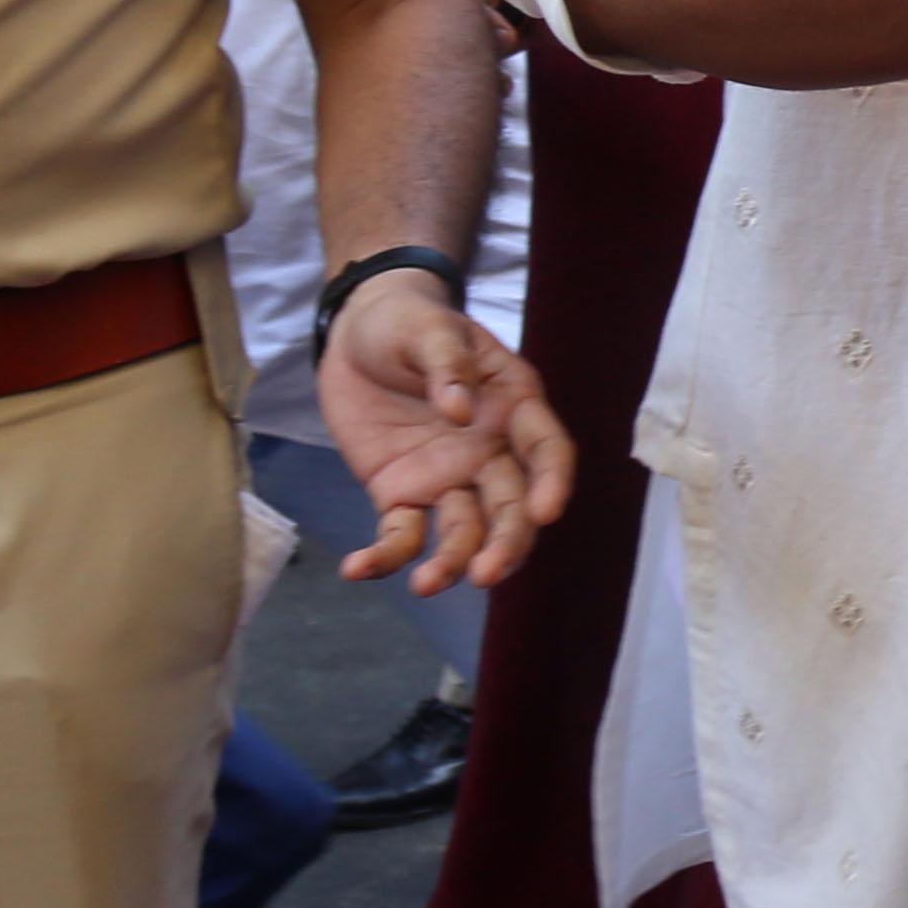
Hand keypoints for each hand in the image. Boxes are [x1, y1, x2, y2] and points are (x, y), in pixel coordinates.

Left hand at [318, 272, 579, 595]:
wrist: (355, 334)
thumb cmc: (406, 323)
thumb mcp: (427, 328)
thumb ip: (447, 363)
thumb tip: (462, 411)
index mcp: (512, 406)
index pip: (546, 450)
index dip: (552, 482)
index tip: (545, 511)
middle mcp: (490, 452)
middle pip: (512, 507)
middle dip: (506, 544)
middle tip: (486, 573)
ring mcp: (448, 478)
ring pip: (464, 531)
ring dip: (453, 561)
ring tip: (424, 584)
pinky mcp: (402, 495)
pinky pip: (401, 535)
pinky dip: (383, 557)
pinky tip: (357, 568)